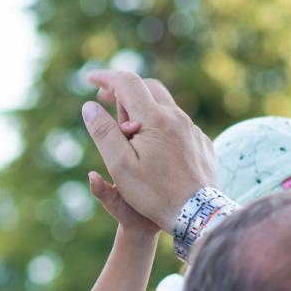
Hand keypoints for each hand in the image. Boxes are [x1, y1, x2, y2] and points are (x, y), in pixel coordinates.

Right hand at [81, 69, 216, 231]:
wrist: (198, 213)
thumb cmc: (154, 193)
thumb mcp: (120, 165)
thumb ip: (103, 132)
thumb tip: (89, 106)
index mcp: (154, 118)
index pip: (127, 82)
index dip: (106, 77)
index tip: (90, 78)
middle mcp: (176, 117)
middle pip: (147, 86)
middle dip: (124, 89)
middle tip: (106, 99)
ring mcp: (192, 128)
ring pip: (164, 104)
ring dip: (142, 107)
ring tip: (127, 127)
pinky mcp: (200, 142)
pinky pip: (178, 123)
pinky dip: (160, 123)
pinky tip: (152, 142)